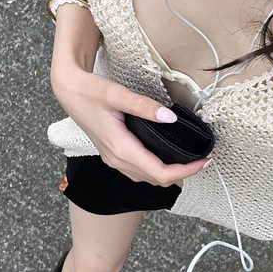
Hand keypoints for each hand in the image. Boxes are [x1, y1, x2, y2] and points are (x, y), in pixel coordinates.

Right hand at [51, 67, 210, 186]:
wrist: (68, 91)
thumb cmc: (89, 91)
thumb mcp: (116, 94)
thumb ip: (143, 106)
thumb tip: (170, 117)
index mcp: (120, 148)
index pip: (160, 173)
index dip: (186, 171)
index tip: (204, 160)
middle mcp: (117, 159)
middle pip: (156, 179)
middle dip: (182, 173)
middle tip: (203, 159)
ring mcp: (113, 159)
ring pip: (147, 178)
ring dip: (169, 173)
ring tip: (189, 158)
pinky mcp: (112, 154)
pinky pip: (138, 171)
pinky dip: (156, 169)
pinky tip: (166, 156)